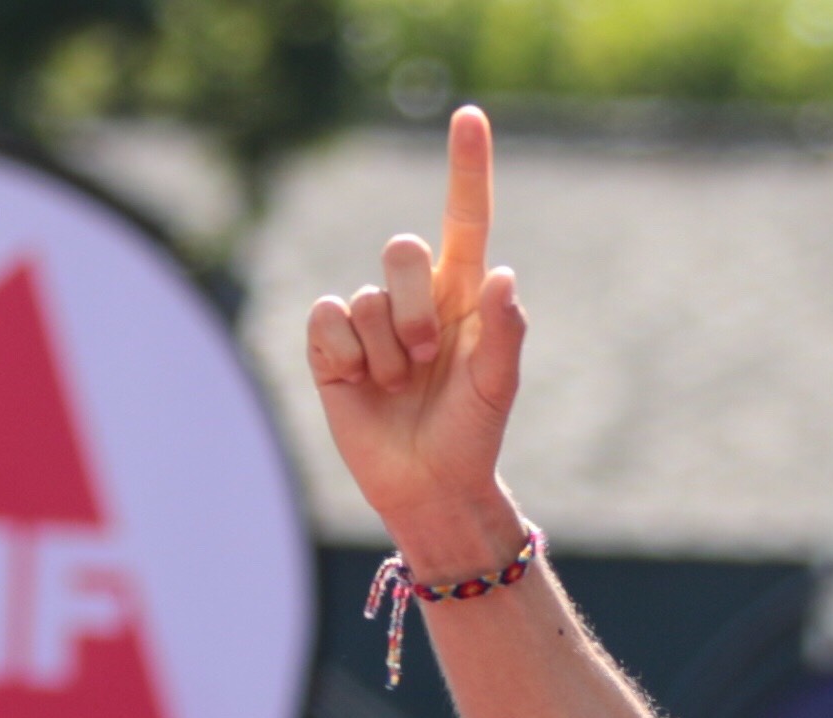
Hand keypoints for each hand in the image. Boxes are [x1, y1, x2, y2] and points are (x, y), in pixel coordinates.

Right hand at [304, 106, 528, 575]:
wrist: (428, 486)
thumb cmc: (472, 436)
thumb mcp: (496, 388)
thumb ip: (503, 332)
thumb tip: (503, 275)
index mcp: (464, 297)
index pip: (464, 219)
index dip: (466, 168)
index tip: (470, 116)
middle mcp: (416, 299)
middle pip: (402, 252)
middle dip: (416, 308)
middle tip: (429, 361)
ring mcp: (371, 322)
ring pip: (366, 297)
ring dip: (388, 350)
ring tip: (401, 387)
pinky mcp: (332, 347)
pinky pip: (328, 320)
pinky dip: (347, 356)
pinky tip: (363, 386)